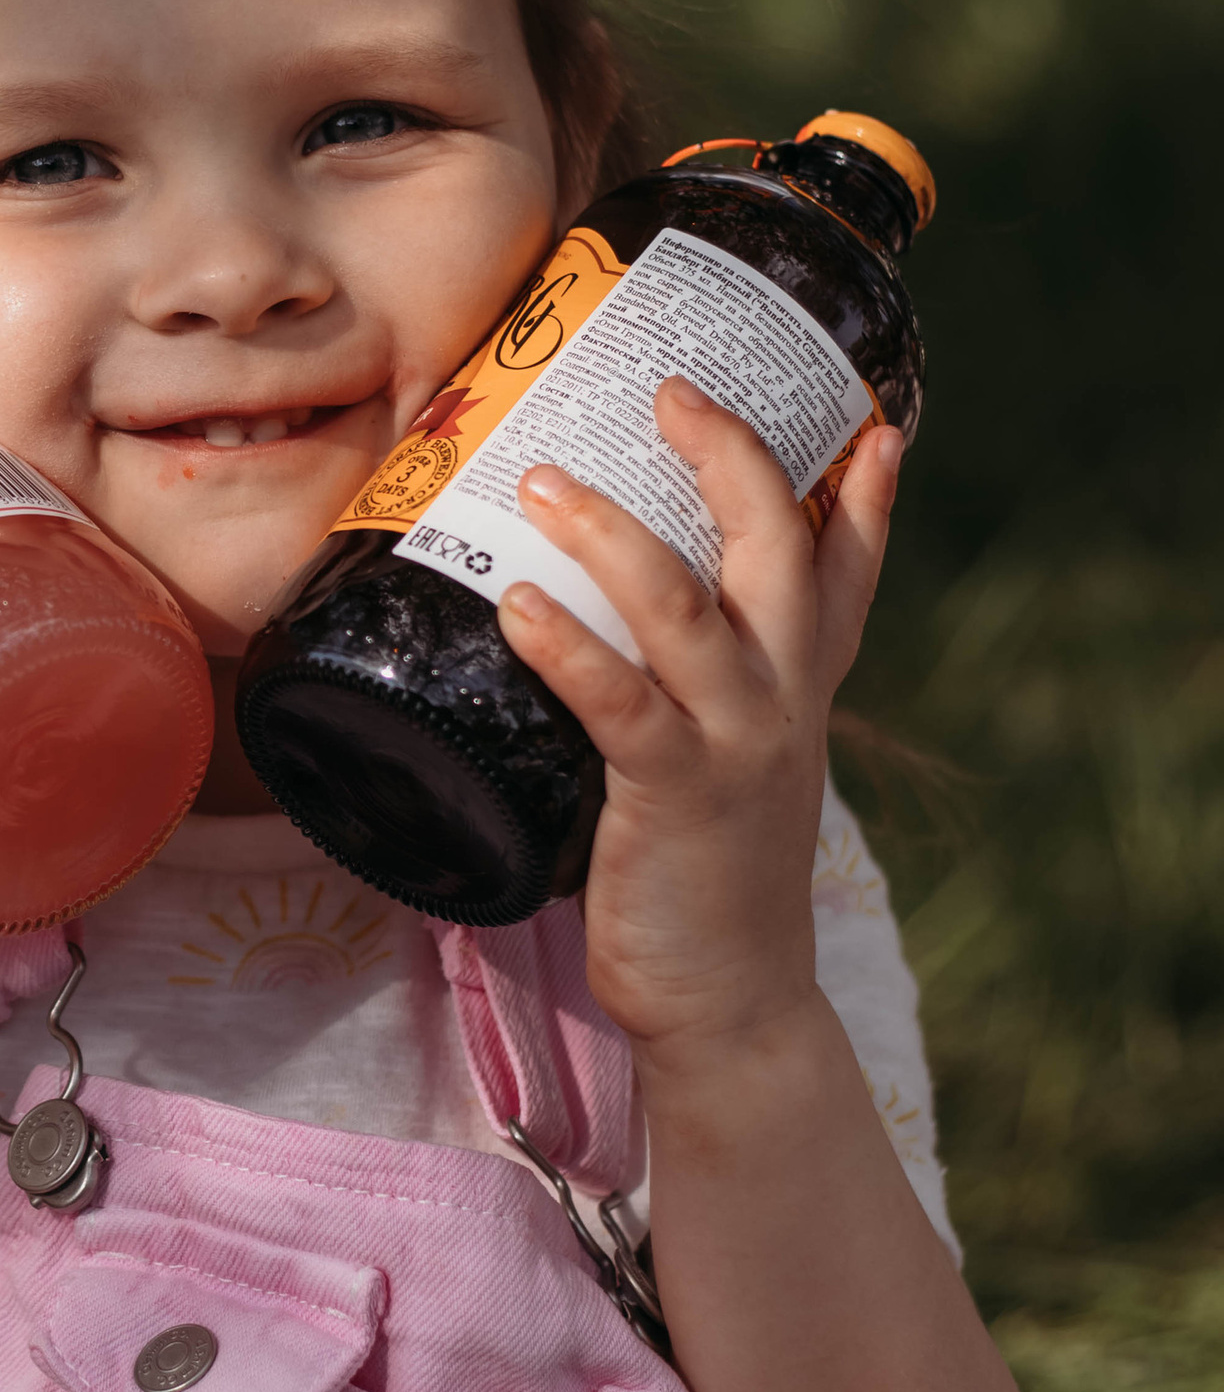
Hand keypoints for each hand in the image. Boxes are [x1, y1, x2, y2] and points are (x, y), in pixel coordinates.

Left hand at [497, 380, 904, 1060]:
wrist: (731, 1001)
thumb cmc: (708, 871)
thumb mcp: (735, 762)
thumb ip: (708, 685)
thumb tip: (638, 612)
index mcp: (799, 687)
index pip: (849, 569)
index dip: (866, 493)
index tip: (872, 416)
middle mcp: (781, 700)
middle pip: (777, 551)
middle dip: (733, 460)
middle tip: (673, 390)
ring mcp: (733, 745)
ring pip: (686, 609)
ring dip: (614, 534)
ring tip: (545, 478)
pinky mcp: (672, 796)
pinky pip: (619, 704)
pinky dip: (569, 646)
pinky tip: (518, 604)